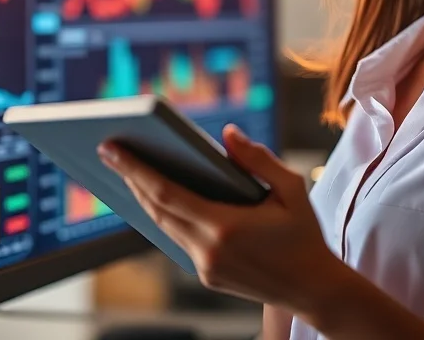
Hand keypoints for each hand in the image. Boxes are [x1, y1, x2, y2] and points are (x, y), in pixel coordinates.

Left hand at [97, 124, 340, 311]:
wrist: (314, 288)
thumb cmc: (305, 235)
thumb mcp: (291, 189)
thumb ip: (258, 159)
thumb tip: (228, 133)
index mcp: (226, 227)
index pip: (167, 194)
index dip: (135, 169)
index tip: (112, 149)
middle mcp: (209, 251)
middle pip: (156, 210)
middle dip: (130, 178)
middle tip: (109, 150)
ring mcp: (205, 268)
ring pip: (163, 226)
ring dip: (143, 197)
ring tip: (126, 169)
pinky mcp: (208, 276)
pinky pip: (178, 239)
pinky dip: (165, 215)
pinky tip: (157, 196)